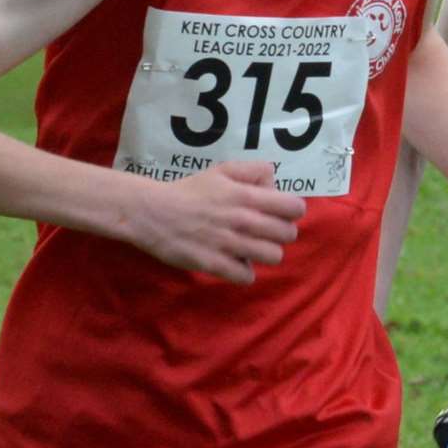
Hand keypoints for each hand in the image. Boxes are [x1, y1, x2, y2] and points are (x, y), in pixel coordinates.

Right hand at [130, 160, 306, 283]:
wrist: (154, 213)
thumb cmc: (190, 191)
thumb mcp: (222, 170)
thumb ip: (252, 171)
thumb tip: (274, 182)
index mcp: (246, 196)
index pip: (293, 208)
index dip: (292, 211)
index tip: (281, 213)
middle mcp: (243, 220)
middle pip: (288, 234)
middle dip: (281, 233)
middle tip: (266, 232)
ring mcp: (229, 244)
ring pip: (273, 257)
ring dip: (266, 253)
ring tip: (253, 248)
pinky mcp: (215, 265)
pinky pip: (247, 276)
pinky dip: (244, 272)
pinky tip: (235, 262)